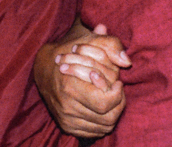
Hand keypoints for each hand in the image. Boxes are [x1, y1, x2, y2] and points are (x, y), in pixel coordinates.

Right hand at [34, 23, 130, 138]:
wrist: (44, 66)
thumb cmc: (69, 50)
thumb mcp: (89, 39)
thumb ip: (111, 45)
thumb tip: (126, 62)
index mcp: (70, 87)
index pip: (105, 102)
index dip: (117, 94)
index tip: (118, 82)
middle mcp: (67, 107)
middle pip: (107, 117)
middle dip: (118, 104)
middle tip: (117, 90)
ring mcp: (66, 119)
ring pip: (103, 127)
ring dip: (113, 113)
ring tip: (112, 97)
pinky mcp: (67, 126)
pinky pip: (93, 133)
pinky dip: (102, 123)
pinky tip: (103, 108)